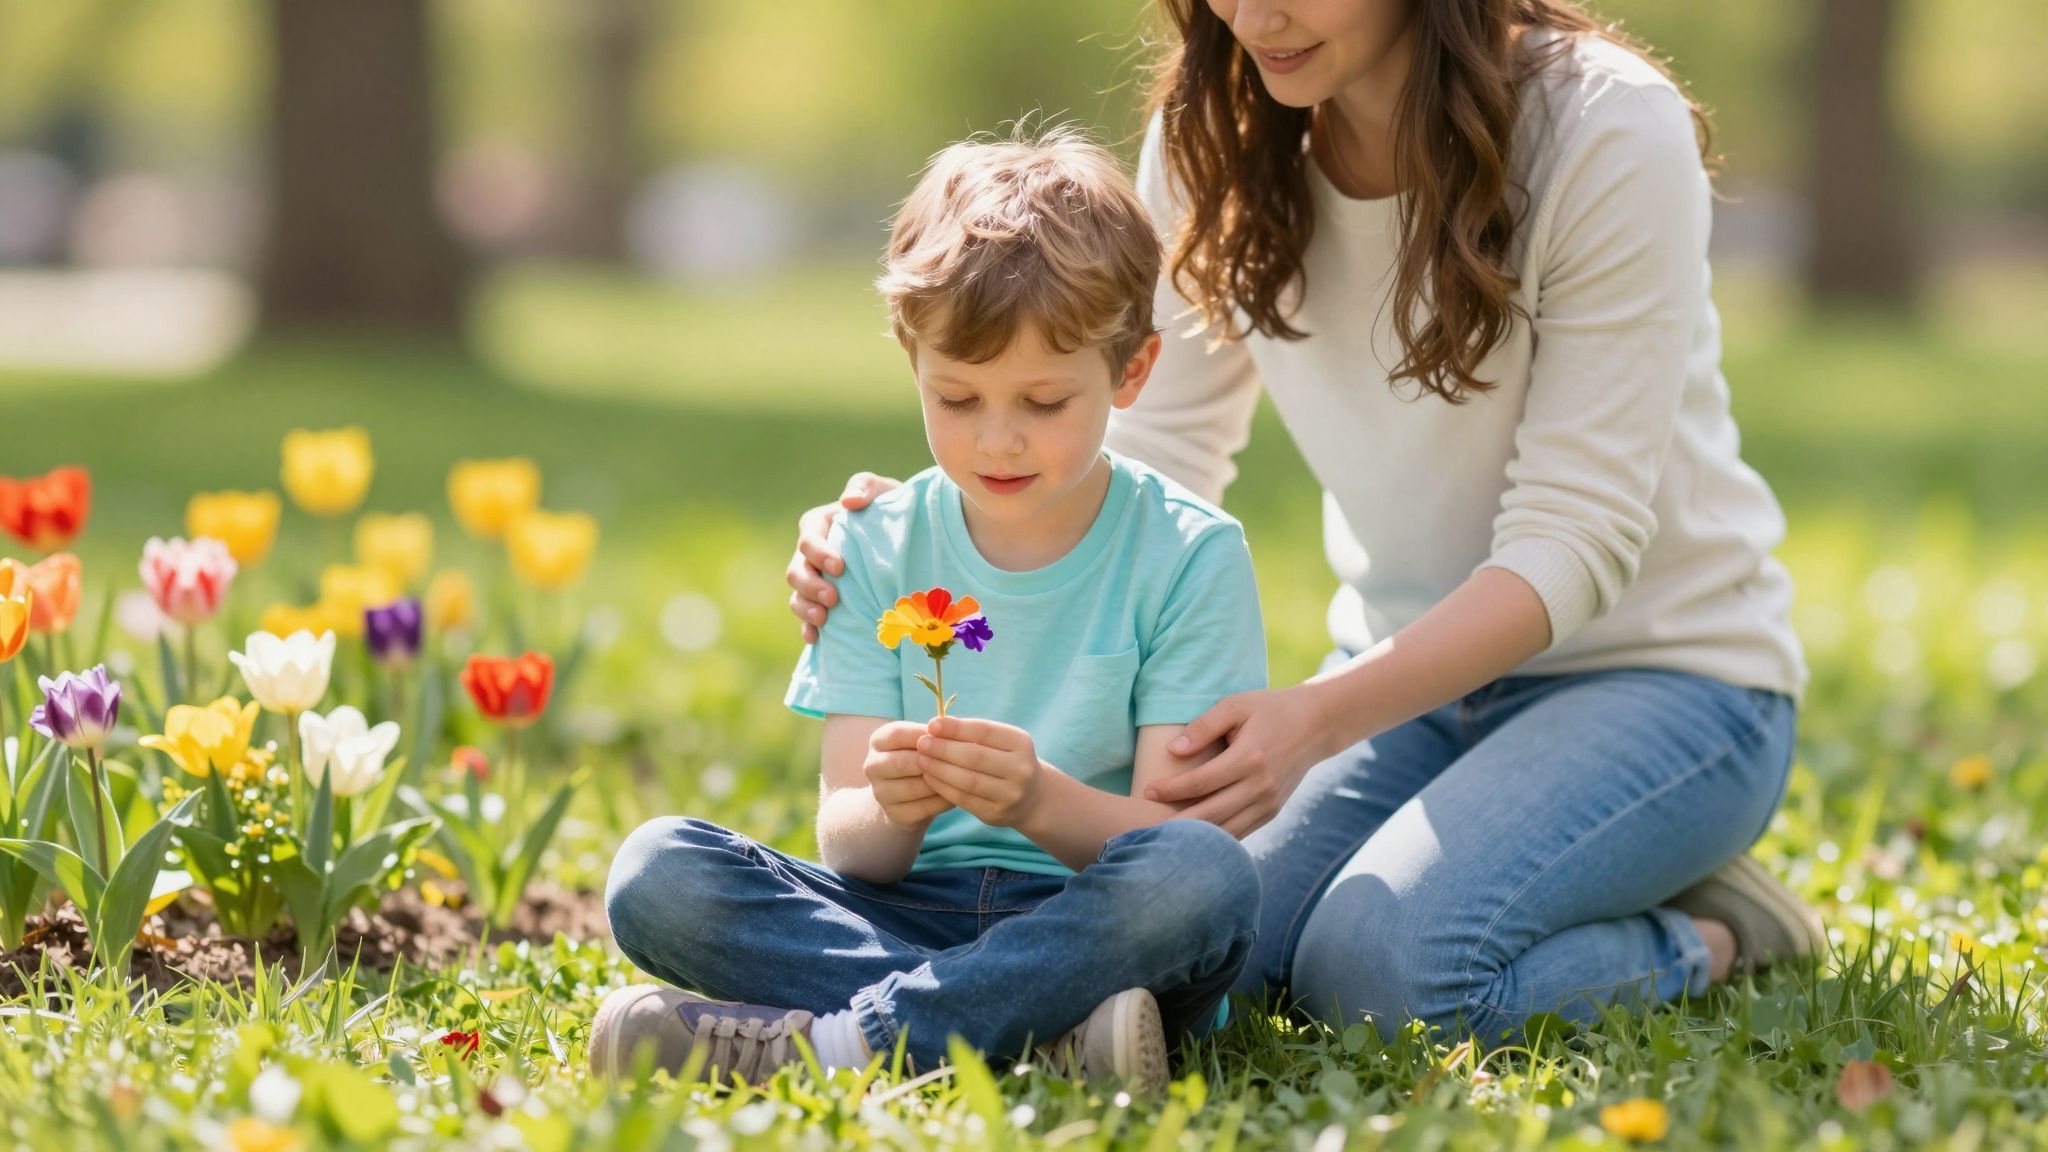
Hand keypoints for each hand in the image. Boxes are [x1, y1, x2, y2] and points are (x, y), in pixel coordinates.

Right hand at [787, 472, 900, 641]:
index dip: (818, 552)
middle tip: (833, 599)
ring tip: (823, 620)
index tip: (840, 567)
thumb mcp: (885, 491)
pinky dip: (808, 628)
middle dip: (810, 586)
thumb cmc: (894, 509)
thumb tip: (848, 501)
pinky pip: (807, 617)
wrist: (911, 538)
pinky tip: (815, 639)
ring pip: (797, 595)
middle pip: (796, 570)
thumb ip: (865, 486)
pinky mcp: (825, 601)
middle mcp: (814, 554)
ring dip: (805, 608)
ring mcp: (817, 579)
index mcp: (822, 524)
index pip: (809, 537)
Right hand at [864, 720, 951, 829]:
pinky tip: (955, 794)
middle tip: (956, 761)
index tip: (947, 737)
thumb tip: (951, 732)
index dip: (924, 736)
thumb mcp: (922, 741)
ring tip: (959, 777)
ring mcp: (881, 793)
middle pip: (902, 763)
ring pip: (914, 788)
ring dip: (940, 783)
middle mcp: (873, 766)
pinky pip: (923, 808)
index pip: (897, 734)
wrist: (909, 795)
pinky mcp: (894, 814)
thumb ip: (933, 735)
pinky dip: (943, 801)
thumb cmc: (920, 758)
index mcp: (879, 741)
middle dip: (932, 762)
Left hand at [915, 716, 1044, 829]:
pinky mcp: (995, 814)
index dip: (956, 728)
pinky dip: (943, 787)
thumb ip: (974, 734)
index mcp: (1021, 743)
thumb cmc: (1006, 760)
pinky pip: (963, 799)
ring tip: (921, 759)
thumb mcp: (1001, 742)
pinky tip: (929, 777)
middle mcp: (1020, 769)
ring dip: (939, 769)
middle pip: (975, 757)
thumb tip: (936, 727)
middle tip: (922, 742)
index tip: (932, 724)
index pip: (985, 732)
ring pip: (967, 781)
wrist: (1032, 797)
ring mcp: (1010, 794)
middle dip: (944, 749)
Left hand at [1144, 686, 1335, 836]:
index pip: (1201, 782)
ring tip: (1164, 836)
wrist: (1315, 725)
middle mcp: (1261, 786)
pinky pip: (1240, 832)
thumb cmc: (1269, 709)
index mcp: (1250, 758)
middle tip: (1146, 823)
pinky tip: (1192, 837)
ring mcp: (1269, 803)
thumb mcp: (1235, 705)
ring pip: (1226, 830)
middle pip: (1211, 813)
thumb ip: (1204, 726)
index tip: (1147, 791)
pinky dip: (1216, 837)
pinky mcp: (1272, 812)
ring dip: (1194, 836)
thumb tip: (1173, 750)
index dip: (1171, 789)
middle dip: (1175, 821)